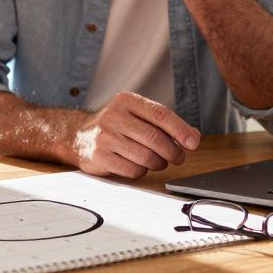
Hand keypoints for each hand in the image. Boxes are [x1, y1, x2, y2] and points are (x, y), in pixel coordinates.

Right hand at [68, 92, 200, 178]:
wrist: (79, 136)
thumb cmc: (118, 126)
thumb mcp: (138, 115)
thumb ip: (165, 124)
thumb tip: (193, 137)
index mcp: (126, 101)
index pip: (160, 114)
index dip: (180, 130)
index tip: (193, 143)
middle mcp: (114, 116)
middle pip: (155, 139)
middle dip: (173, 152)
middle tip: (179, 157)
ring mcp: (104, 137)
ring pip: (146, 157)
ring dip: (158, 163)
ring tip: (158, 161)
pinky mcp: (99, 156)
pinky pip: (132, 170)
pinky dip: (141, 171)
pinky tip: (138, 165)